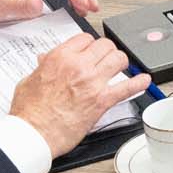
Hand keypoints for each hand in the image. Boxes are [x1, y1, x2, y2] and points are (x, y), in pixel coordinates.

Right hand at [5, 32, 141, 156]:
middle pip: (105, 45)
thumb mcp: (29, 80)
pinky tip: (144, 81)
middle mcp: (78, 66)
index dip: (90, 44)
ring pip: (118, 59)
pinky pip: (127, 87)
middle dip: (107, 51)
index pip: (85, 38)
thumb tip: (45, 60)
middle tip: (106, 59)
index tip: (91, 50)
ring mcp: (92, 82)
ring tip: (120, 67)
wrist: (34, 133)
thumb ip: (42, 67)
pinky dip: (138, 83)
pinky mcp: (102, 101)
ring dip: (121, 63)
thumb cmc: (29, 111)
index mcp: (60, 57)